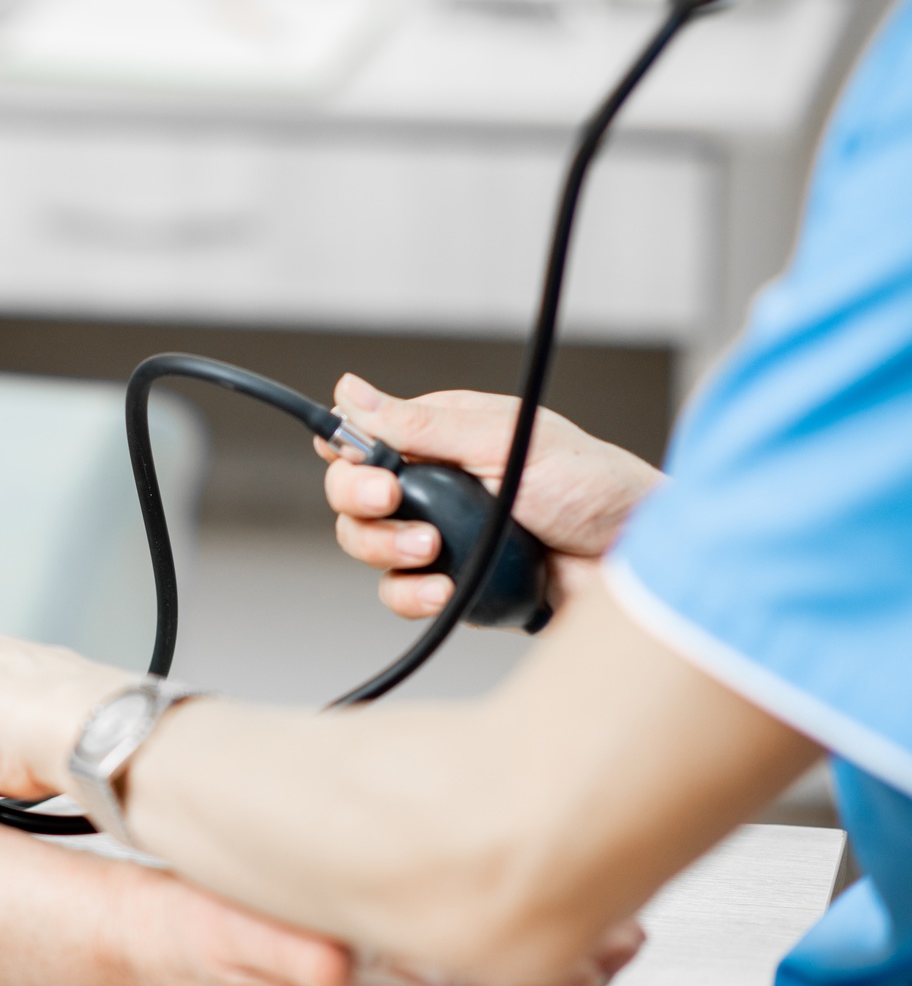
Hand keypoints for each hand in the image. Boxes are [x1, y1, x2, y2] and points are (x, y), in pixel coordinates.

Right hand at [132, 862, 645, 985]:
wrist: (160, 925)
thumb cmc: (195, 934)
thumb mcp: (226, 933)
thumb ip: (279, 951)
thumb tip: (336, 970)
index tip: (581, 979)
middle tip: (621, 937)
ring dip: (552, 964)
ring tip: (606, 917)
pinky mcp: (392, 962)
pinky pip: (471, 967)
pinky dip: (515, 940)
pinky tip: (538, 901)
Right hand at [316, 374, 662, 619]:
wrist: (637, 561)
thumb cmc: (593, 487)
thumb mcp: (504, 440)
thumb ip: (423, 423)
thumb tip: (351, 391)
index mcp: (443, 438)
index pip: (363, 439)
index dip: (347, 454)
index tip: (368, 466)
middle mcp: (435, 486)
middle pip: (351, 496)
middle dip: (362, 503)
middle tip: (392, 501)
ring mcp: (442, 537)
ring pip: (368, 546)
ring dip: (387, 548)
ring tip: (433, 549)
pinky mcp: (454, 583)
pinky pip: (401, 593)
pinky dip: (412, 594)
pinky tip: (445, 589)